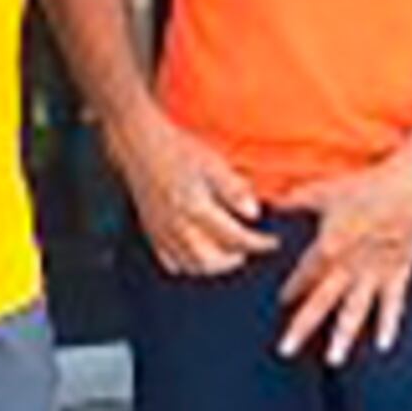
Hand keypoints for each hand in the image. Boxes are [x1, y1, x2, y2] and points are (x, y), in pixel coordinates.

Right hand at [110, 112, 274, 277]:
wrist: (139, 144)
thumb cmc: (176, 149)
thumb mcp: (212, 162)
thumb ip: (233, 189)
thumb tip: (254, 212)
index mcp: (195, 207)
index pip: (235, 237)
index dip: (258, 243)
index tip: (271, 242)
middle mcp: (177, 224)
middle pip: (211, 260)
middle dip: (234, 259)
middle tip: (248, 248)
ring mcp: (162, 231)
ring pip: (190, 264)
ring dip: (213, 266)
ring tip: (227, 254)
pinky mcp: (151, 231)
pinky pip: (169, 261)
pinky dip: (187, 264)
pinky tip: (197, 255)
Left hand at [275, 157, 411, 365]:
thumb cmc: (367, 186)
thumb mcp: (324, 191)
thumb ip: (295, 201)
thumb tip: (272, 204)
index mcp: (329, 246)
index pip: (303, 276)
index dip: (290, 290)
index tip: (281, 303)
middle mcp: (349, 266)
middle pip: (322, 302)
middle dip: (302, 326)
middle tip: (284, 349)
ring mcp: (375, 273)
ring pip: (355, 310)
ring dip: (343, 336)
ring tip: (333, 358)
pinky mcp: (399, 273)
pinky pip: (393, 304)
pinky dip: (388, 324)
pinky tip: (383, 346)